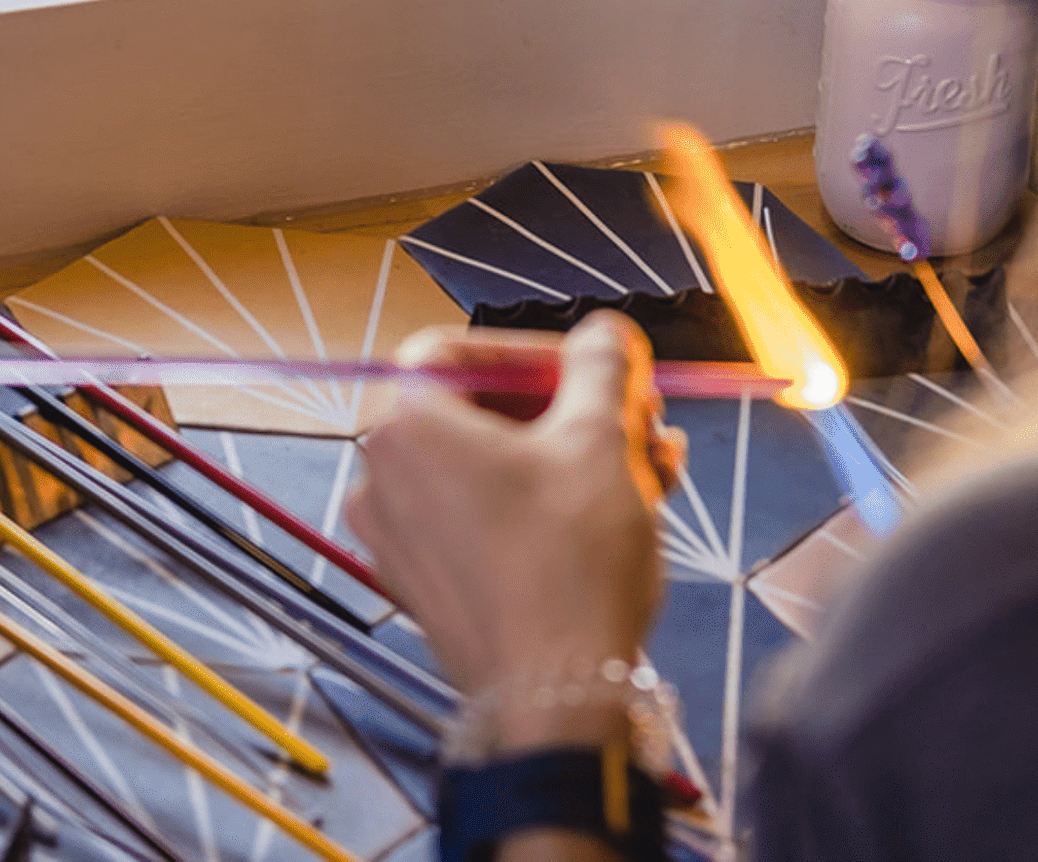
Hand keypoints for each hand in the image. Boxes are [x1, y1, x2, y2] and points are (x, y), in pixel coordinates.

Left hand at [349, 311, 681, 738]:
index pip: (456, 349)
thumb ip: (601, 365)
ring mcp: (401, 539)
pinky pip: (487, 518)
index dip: (531, 349)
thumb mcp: (600, 437)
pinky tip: (623, 509)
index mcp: (405, 426)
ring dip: (575, 455)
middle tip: (632, 413)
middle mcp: (385, 479)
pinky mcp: (430, 586)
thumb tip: (605, 334)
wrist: (556, 702)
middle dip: (571, 407)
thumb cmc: (567, 566)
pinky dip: (547, 504)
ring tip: (652, 465)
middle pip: (483, 409)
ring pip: (496, 466)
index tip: (587, 366)